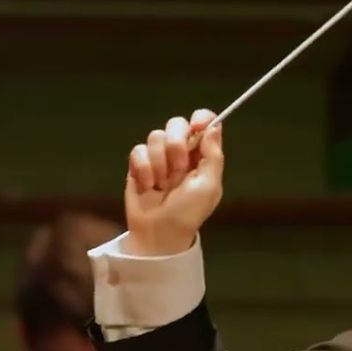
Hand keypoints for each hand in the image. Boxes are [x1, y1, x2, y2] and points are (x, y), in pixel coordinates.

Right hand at [124, 108, 224, 255]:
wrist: (158, 232)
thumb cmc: (188, 212)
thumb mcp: (209, 186)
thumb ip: (213, 156)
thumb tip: (214, 127)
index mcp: (203, 155)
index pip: (204, 122)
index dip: (200, 118)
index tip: (197, 126)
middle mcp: (181, 151)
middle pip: (176, 123)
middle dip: (176, 144)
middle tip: (179, 169)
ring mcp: (159, 156)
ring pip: (155, 136)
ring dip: (160, 162)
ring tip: (163, 184)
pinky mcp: (138, 163)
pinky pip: (138, 150)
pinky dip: (143, 169)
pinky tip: (148, 186)